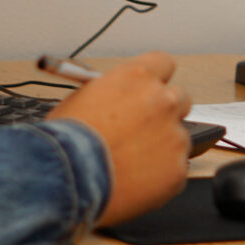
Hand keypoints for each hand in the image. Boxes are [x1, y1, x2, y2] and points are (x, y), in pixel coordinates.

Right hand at [46, 52, 192, 226]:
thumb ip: (111, 91)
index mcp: (138, 78)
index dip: (156, 79)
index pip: (164, 63)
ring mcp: (173, 135)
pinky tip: (134, 181)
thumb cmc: (66, 143)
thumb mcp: (81, 99)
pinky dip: (160, 176)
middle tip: (143, 131)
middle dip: (164, 113)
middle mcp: (162, 101)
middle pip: (179, 99)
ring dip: (161, 147)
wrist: (67, 181)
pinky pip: (175, 168)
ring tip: (129, 163)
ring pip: (177, 137)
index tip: (150, 90)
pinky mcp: (177, 168)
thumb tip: (117, 94)